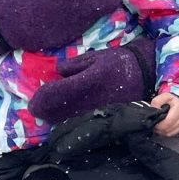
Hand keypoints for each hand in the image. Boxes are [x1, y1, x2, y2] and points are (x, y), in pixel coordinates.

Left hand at [27, 37, 155, 123]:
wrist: (144, 73)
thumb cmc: (118, 62)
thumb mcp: (96, 57)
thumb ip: (75, 65)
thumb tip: (59, 72)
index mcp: (85, 81)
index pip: (57, 93)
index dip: (42, 99)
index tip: (33, 104)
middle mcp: (89, 98)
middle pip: (60, 110)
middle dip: (46, 112)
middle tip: (37, 112)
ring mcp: (97, 109)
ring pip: (70, 118)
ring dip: (56, 119)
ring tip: (47, 117)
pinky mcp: (105, 116)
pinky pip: (84, 121)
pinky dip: (71, 122)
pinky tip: (65, 121)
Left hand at [150, 91, 178, 136]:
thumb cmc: (173, 101)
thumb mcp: (165, 96)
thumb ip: (157, 101)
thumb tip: (154, 109)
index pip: (168, 121)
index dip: (158, 124)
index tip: (154, 120)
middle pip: (167, 129)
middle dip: (158, 128)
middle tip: (154, 123)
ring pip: (168, 133)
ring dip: (161, 131)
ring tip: (158, 125)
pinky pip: (171, 134)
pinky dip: (165, 132)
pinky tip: (162, 127)